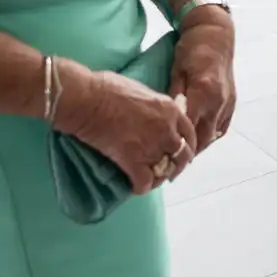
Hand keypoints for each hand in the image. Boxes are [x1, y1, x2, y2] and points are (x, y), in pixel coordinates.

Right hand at [52, 61, 197, 194]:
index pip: (189, 134)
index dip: (186, 146)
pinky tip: (135, 186)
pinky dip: (141, 187)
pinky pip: (145, 183)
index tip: (178, 153)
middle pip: (182, 156)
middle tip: (167, 171)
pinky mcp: (133, 160)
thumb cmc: (108, 88)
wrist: (88, 99)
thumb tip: (153, 115)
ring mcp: (152, 146)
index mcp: (171, 110)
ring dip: (158, 178)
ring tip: (150, 179)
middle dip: (176, 166)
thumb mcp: (144, 91)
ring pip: (165, 171)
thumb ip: (155, 108)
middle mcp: (167, 129)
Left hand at [170, 18, 235, 151]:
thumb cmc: (191, 50)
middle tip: (169, 167)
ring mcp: (229, 103)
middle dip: (187, 154)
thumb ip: (174, 98)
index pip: (189, 128)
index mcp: (204, 92)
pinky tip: (197, 142)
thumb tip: (165, 122)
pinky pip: (221, 127)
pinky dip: (209, 137)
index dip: (176, 146)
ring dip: (198, 147)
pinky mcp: (233, 103)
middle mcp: (220, 101)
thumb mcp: (176, 72)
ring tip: (181, 157)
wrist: (216, 35)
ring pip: (213, 135)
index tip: (162, 160)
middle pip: (203, 138)